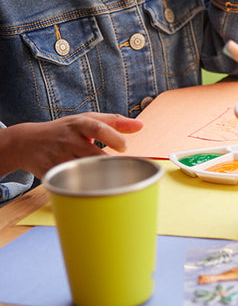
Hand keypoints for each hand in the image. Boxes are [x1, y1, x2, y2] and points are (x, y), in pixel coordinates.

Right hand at [2, 113, 143, 179]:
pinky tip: (91, 186)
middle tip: (120, 169)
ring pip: (83, 170)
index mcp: (79, 123)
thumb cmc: (65, 130)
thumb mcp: (86, 120)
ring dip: (98, 176)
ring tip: (108, 178)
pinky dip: (84, 184)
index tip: (124, 147)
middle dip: (109, 164)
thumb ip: (115, 122)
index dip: (113, 137)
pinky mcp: (50, 172)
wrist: (27, 142)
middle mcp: (68, 139)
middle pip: (93, 154)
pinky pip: (71, 181)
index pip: (98, 128)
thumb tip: (141, 125)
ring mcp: (58, 156)